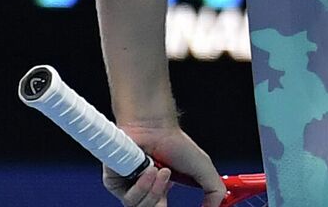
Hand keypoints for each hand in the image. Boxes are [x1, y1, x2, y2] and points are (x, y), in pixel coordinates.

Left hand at [104, 123, 226, 206]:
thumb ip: (214, 191)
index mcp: (160, 191)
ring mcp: (127, 188)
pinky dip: (141, 185)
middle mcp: (142, 191)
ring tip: (160, 170)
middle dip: (159, 200)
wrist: (155, 128)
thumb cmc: (175, 143)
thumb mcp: (203, 169)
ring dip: (153, 190)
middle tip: (169, 183)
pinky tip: (147, 169)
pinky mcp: (113, 183)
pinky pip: (127, 198)